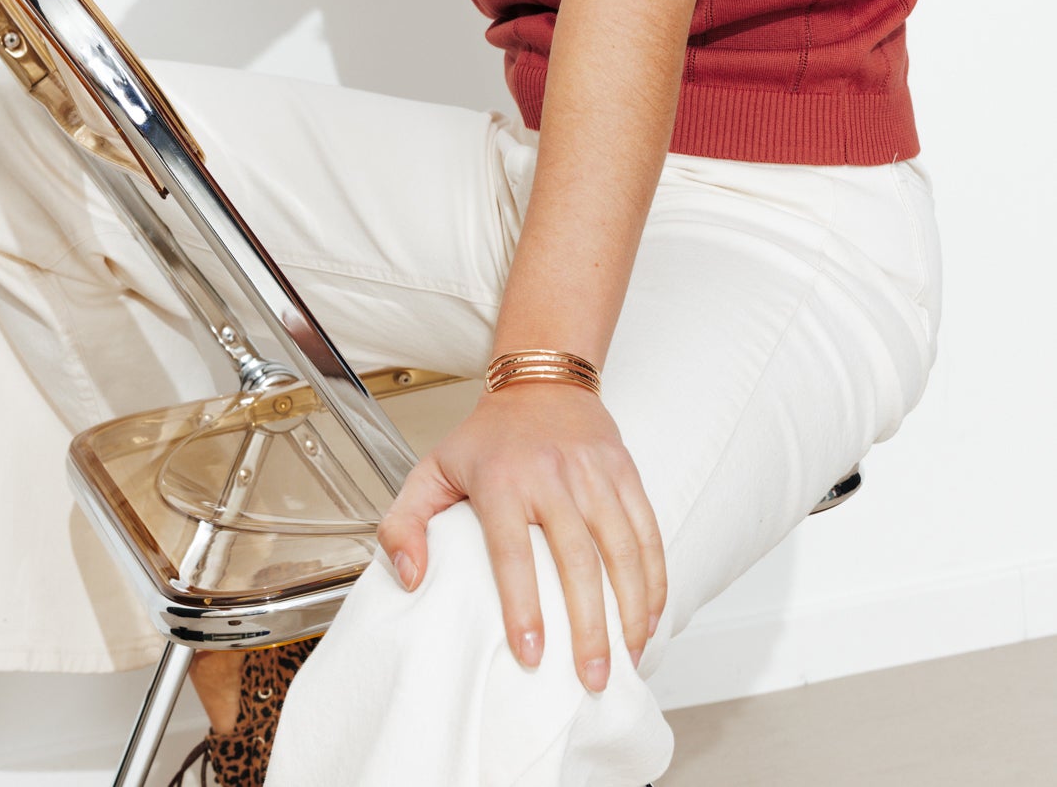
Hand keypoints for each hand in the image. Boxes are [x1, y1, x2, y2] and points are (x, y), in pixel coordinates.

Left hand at [375, 380, 665, 691]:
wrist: (541, 381)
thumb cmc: (487, 438)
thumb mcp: (431, 470)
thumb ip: (405, 524)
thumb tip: (411, 578)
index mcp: (501, 479)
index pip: (512, 552)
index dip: (523, 607)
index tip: (531, 654)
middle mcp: (551, 475)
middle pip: (577, 560)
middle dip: (590, 627)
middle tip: (591, 679)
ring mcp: (593, 473)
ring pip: (622, 550)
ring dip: (631, 611)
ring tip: (628, 658)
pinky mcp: (624, 472)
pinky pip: (647, 531)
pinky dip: (655, 579)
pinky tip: (650, 616)